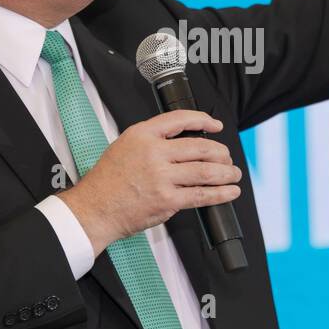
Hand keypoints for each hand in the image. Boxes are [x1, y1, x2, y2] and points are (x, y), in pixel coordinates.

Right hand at [58, 110, 242, 255]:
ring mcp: (161, 177)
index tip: (216, 125)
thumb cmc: (107, 182)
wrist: (94, 209)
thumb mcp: (124, 146)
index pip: (180, 119)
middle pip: (200, 147)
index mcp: (142, 135)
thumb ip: (152, 141)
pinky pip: (202, 195)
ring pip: (206, 170)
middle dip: (221, 152)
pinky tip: (229, 192)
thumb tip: (184, 143)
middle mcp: (153, 152)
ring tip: (234, 174)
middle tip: (227, 158)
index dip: (204, 120)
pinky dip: (221, 194)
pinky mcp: (167, 200)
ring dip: (226, 173)